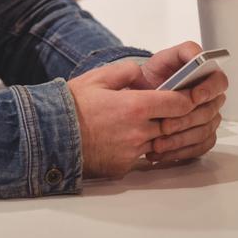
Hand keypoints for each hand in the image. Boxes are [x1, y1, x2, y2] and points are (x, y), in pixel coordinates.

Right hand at [66, 61, 195, 178]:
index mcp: (135, 107)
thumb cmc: (70, 107)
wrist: (49, 136)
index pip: (178, 104)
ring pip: (159, 143)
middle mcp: (138, 132)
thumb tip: (140, 73)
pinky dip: (139, 148)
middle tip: (173, 109)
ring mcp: (131, 152)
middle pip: (173, 125)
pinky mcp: (123, 167)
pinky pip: (140, 156)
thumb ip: (125, 71)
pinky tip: (126, 138)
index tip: (187, 95)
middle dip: (176, 117)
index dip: (186, 99)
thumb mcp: (97, 78)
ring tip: (146, 123)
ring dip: (158, 134)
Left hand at [128, 41, 228, 164]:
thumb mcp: (164, 59)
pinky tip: (162, 152)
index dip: (209, 90)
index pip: (220, 82)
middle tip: (165, 125)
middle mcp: (212, 99)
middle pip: (210, 112)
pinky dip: (180, 152)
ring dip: (180, 139)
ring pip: (203, 133)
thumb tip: (197, 55)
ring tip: (158, 142)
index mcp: (207, 77)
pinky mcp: (202, 136)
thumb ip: (182, 53)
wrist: (141, 95)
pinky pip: (199, 148)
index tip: (194, 96)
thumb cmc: (155, 76)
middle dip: (186, 120)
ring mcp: (208, 119)